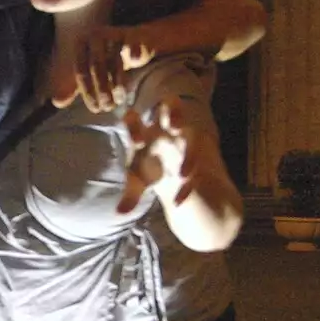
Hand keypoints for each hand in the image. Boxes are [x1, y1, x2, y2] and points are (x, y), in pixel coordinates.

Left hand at [55, 27, 155, 112]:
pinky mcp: (132, 34)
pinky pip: (132, 45)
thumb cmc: (108, 59)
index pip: (80, 70)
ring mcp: (114, 33)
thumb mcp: (90, 73)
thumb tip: (57, 102)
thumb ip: (74, 86)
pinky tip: (135, 65)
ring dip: (118, 83)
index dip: (87, 92)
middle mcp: (95, 36)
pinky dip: (134, 53)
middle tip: (108, 108)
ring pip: (114, 60)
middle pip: (96, 66)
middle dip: (102, 89)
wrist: (133, 41)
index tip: (95, 109)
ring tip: (119, 100)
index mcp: (80, 44)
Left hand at [118, 97, 205, 214]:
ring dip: (189, 154)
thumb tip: (119, 213)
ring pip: (191, 135)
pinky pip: (198, 160)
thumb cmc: (148, 168)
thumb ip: (130, 194)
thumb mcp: (137, 180)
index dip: (134, 123)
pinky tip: (181, 197)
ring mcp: (185, 135)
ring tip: (183, 176)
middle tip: (175, 126)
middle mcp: (165, 127)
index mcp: (143, 132)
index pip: (134, 119)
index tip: (137, 141)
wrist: (173, 171)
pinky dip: (190, 179)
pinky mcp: (200, 149)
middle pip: (172, 107)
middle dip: (175, 112)